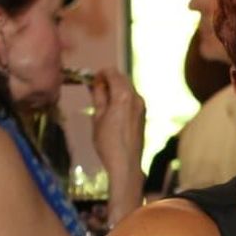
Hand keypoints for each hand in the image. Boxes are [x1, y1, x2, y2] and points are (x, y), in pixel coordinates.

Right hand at [89, 66, 144, 218]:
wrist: (126, 164)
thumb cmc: (108, 142)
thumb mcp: (97, 117)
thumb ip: (98, 96)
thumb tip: (96, 83)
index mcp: (123, 95)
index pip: (112, 72)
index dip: (100, 74)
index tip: (92, 82)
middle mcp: (136, 97)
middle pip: (122, 78)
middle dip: (109, 80)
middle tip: (96, 91)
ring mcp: (142, 106)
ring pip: (128, 88)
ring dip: (116, 89)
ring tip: (104, 102)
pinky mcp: (143, 115)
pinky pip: (132, 99)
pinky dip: (123, 98)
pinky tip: (114, 110)